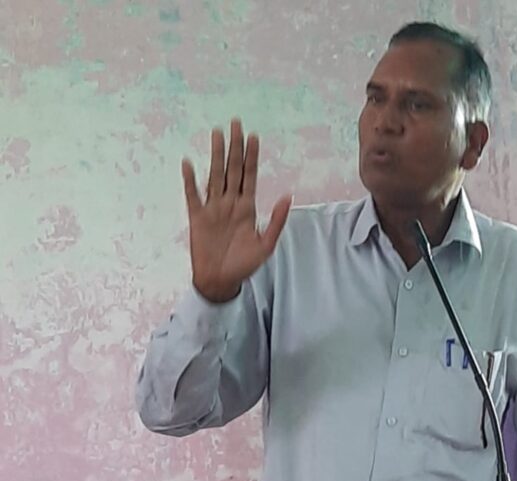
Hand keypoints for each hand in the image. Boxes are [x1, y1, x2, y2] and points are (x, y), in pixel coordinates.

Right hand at [182, 118, 290, 303]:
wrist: (221, 280)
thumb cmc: (245, 264)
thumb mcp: (266, 245)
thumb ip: (276, 221)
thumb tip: (287, 197)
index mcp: (247, 208)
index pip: (250, 176)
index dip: (251, 156)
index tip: (254, 136)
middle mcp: (230, 203)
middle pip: (232, 169)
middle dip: (235, 147)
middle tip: (236, 123)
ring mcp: (213, 208)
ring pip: (215, 175)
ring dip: (216, 155)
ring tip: (217, 133)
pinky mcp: (197, 217)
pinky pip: (192, 195)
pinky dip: (190, 180)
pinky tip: (188, 164)